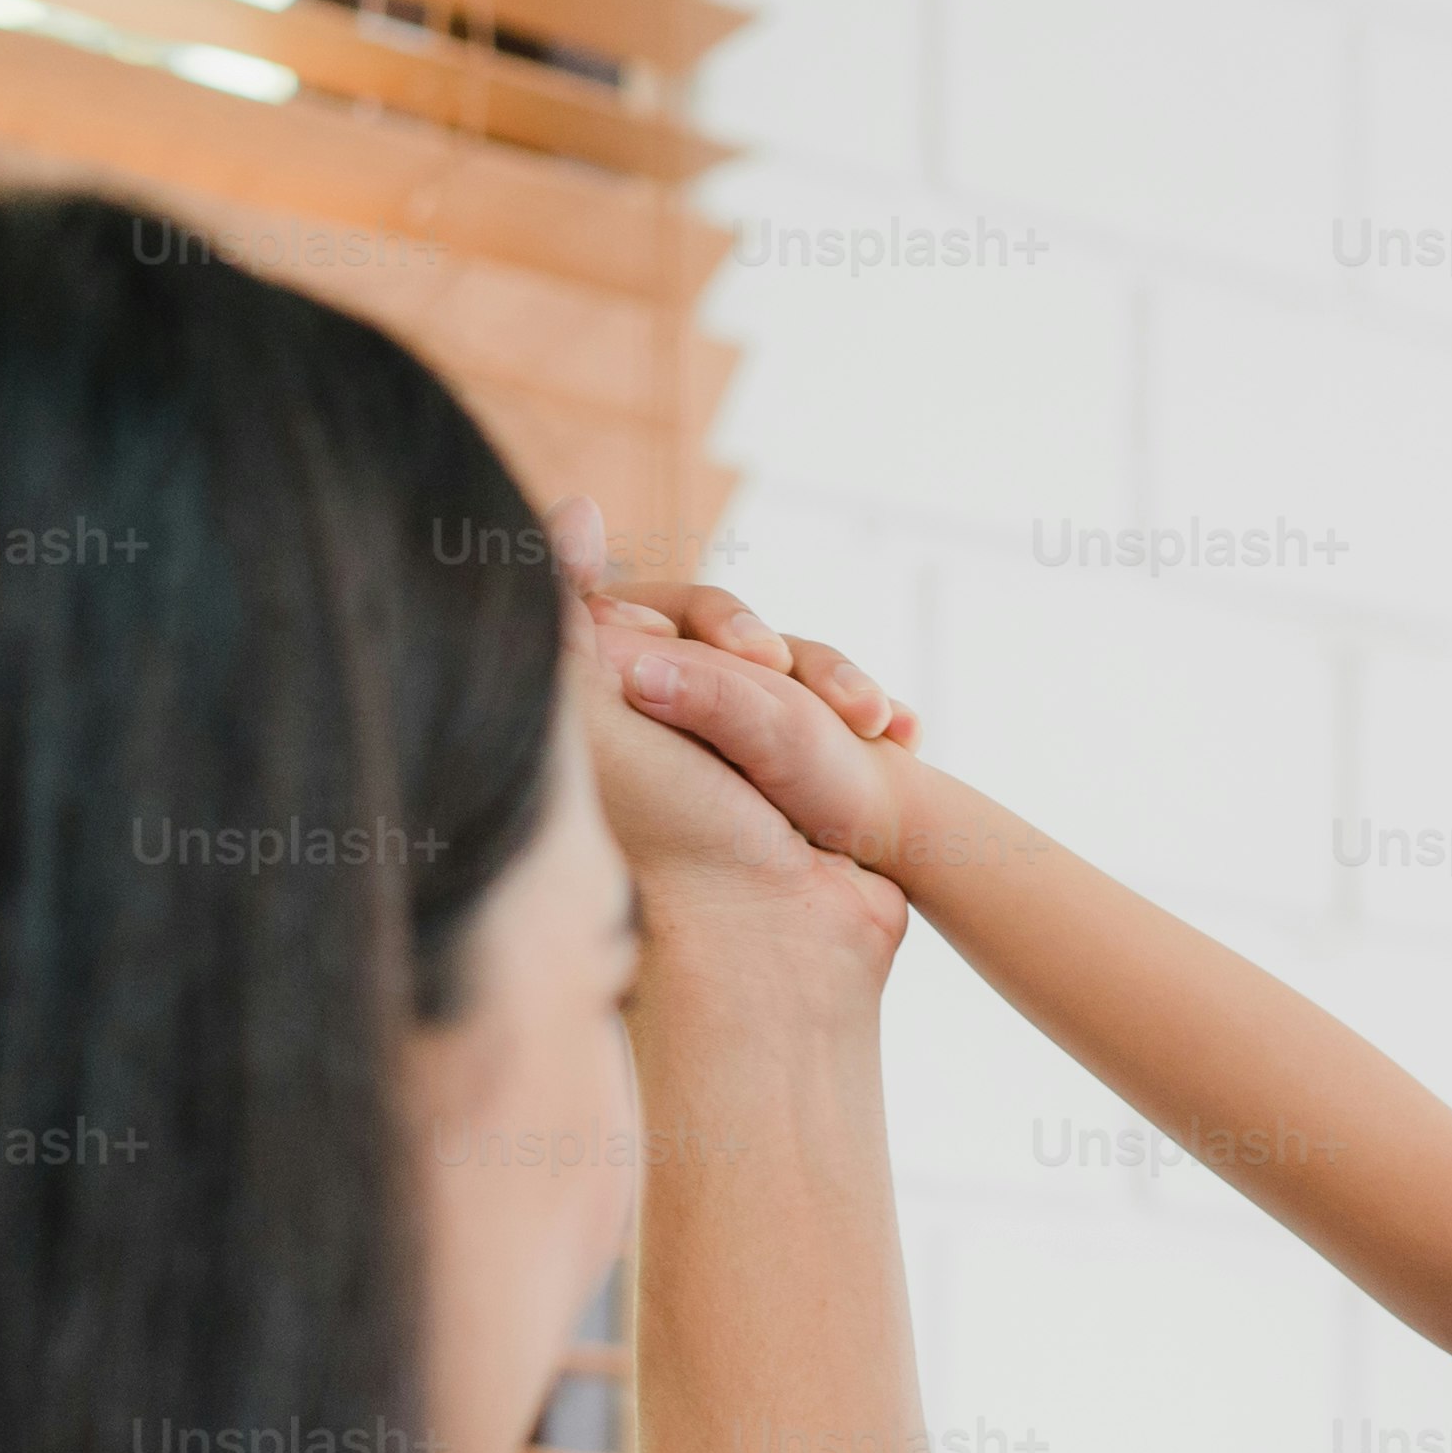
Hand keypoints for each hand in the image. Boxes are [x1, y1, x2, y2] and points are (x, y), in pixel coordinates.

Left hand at [541, 516, 906, 993]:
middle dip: (785, 659)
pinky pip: (840, 720)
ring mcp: (739, 762)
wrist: (773, 943)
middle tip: (803, 689)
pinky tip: (890, 731)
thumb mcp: (591, 703)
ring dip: (839, 687)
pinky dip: (871, 721)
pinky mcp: (800, 788)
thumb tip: (575, 509)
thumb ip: (561, 601)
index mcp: (610, 710)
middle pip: (737, 638)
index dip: (709, 628)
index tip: (749, 660)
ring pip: (796, 674)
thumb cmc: (677, 831)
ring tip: (867, 721)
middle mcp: (669, 729)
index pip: (660, 614)